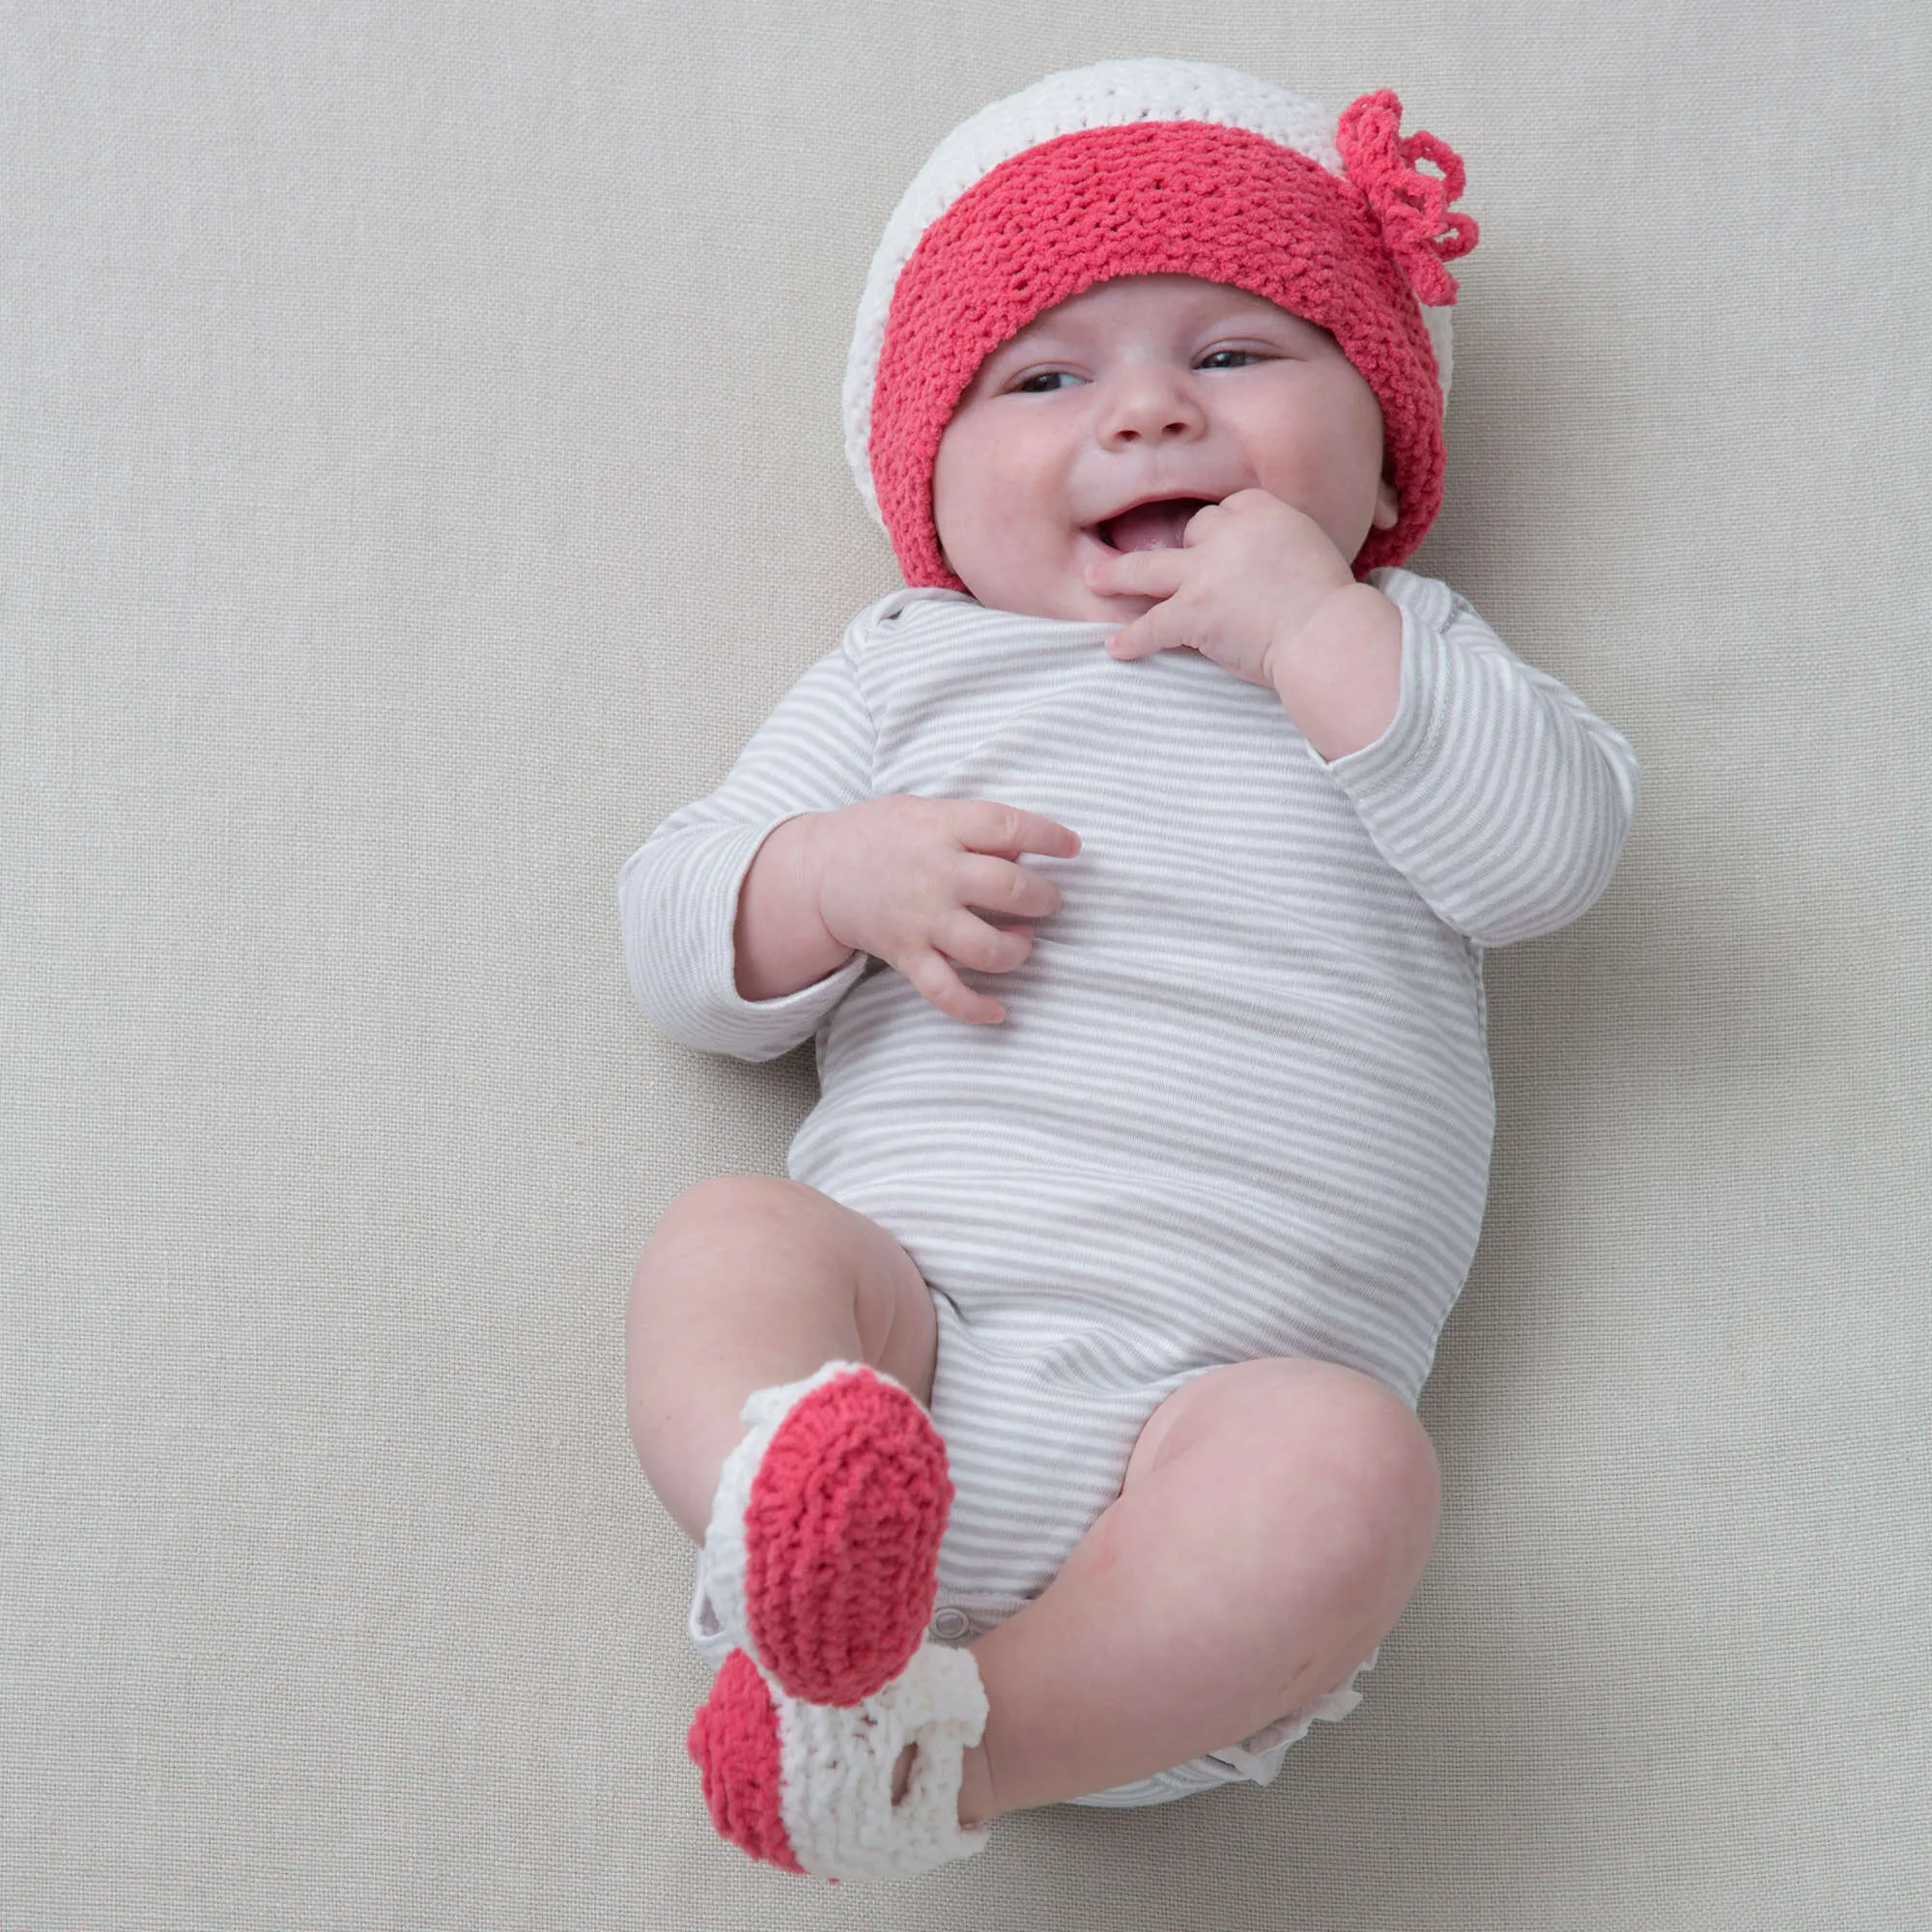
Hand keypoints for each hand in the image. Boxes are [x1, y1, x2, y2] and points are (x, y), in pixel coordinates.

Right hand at [812, 795, 1080, 1024]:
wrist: (818, 871)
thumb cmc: (881, 835)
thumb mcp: (925, 812)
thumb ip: (972, 828)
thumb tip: (1025, 853)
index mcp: (941, 827)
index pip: (1008, 827)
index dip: (1049, 837)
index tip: (1073, 847)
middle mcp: (935, 874)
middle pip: (1010, 888)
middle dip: (1044, 899)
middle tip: (1048, 901)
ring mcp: (922, 918)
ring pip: (988, 947)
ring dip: (1019, 949)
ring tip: (1023, 940)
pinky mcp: (907, 954)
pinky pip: (945, 991)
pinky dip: (974, 1008)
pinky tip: (998, 1011)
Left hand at [1083, 487, 1358, 689]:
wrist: (1327, 634)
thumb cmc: (1331, 606)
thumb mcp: (1311, 550)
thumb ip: (1280, 546)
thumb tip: (1262, 566)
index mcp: (1262, 510)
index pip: (1223, 512)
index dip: (1215, 535)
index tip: (1210, 550)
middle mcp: (1229, 532)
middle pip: (1188, 532)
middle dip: (1168, 545)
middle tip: (1140, 553)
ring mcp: (1206, 571)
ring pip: (1148, 568)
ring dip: (1116, 575)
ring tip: (1093, 580)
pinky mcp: (1194, 611)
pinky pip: (1151, 624)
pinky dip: (1132, 639)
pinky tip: (1115, 647)